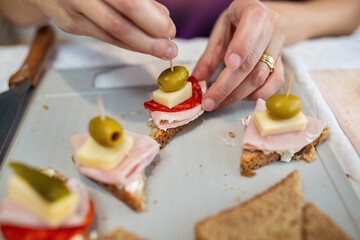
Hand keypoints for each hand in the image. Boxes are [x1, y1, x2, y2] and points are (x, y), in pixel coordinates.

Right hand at [28, 0, 177, 59]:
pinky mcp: (70, 24)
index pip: (128, 2)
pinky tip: (142, 46)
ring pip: (111, 34)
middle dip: (149, 39)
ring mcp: (72, 9)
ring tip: (162, 51)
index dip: (151, 19)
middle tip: (169, 48)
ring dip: (141, 45)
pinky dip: (127, 44)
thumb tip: (163, 17)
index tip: (169, 29)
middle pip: (119, 22)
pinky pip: (104, 38)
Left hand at [193, 0, 284, 110]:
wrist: (264, 19)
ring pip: (260, 76)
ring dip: (237, 94)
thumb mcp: (221, 31)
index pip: (252, 25)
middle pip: (251, 61)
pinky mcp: (282, 63)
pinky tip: (239, 98)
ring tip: (217, 103)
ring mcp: (279, 47)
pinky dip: (256, 95)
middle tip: (209, 101)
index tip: (229, 64)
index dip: (241, 46)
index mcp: (254, 11)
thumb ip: (209, 55)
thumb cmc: (237, 23)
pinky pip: (274, 83)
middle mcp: (271, 27)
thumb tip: (196, 80)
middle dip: (227, 85)